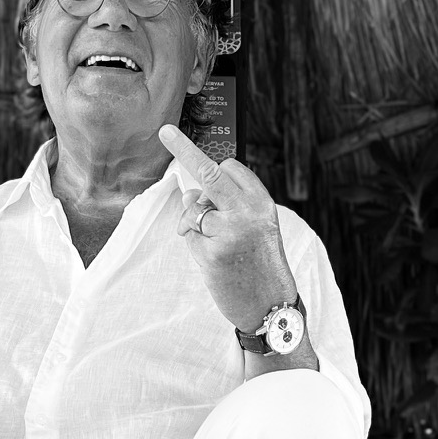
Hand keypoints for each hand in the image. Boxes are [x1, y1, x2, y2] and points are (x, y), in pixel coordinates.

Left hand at [159, 123, 298, 336]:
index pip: (228, 168)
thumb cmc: (262, 266)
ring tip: (219, 247)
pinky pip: (190, 238)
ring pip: (193, 211)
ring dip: (195, 224)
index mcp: (261, 203)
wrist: (271, 307)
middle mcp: (246, 212)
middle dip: (184, 151)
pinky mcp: (211, 253)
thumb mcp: (256, 229)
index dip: (205, 159)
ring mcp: (228, 232)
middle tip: (166, 131)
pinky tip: (215, 262)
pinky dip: (196, 247)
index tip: (179, 136)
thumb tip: (190, 193)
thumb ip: (229, 206)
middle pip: (209, 175)